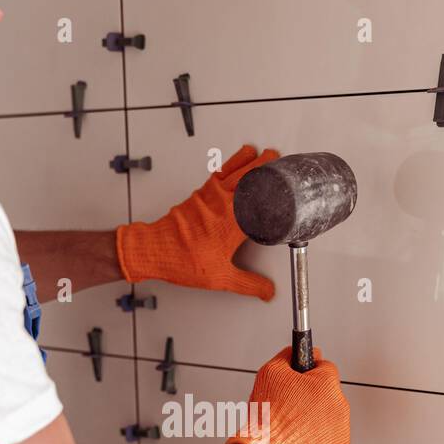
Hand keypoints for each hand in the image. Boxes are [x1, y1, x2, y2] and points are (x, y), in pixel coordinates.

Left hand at [116, 144, 278, 300]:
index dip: (276, 189)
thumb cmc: (182, 260)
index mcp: (234, 222)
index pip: (262, 199)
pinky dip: (230, 164)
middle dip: (265, 165)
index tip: (288, 183)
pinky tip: (234, 162)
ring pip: (234, 170)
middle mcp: (223, 203)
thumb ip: (249, 284)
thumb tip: (267, 291)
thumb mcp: (221, 278)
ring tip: (259, 153)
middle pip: (249, 176)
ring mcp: (209, 195)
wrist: (154, 250)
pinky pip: (219, 173)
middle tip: (277, 158)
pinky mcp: (198, 193)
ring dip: (248, 160)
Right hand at [224, 347, 350, 443]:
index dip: (309, 371)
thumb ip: (287, 356)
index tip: (300, 377)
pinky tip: (300, 439)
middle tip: (290, 406)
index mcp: (327, 383)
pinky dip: (319, 439)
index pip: (325, 367)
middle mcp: (340, 405)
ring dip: (316, 418)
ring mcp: (342, 430)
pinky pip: (330, 439)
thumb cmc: (267, 417)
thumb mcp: (270, 372)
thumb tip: (294, 351)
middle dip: (312, 396)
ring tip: (292, 426)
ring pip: (330, 416)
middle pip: (328, 393)